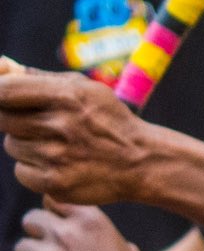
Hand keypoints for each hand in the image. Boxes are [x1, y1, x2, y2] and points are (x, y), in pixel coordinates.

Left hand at [0, 72, 157, 206]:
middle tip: (41, 124)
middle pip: (3, 119)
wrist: (142, 161)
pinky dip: (33, 169)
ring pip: (12, 146)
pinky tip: (58, 165)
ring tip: (57, 146)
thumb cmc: (107, 119)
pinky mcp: (56, 183)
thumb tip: (0, 66)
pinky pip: (21, 172)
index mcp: (67, 97)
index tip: (4, 98)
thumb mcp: (83, 88)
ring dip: (26, 145)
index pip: (4, 91)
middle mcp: (61, 126)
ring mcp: (57, 157)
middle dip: (14, 119)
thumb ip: (38, 77)